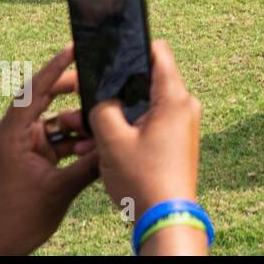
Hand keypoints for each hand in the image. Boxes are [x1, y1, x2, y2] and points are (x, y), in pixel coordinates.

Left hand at [0, 45, 99, 255]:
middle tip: (99, 84)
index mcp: (9, 136)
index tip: (75, 48)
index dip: (56, 67)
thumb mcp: (62, 189)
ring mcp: (16, 146)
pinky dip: (70, 141)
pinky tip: (91, 147)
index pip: (34, 91)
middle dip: (72, 94)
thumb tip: (118, 141)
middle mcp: (9, 135)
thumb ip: (91, 162)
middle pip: (43, 100)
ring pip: (51, 121)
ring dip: (75, 125)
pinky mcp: (24, 157)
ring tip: (99, 128)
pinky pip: (51, 139)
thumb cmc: (19, 219)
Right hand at [90, 41, 203, 253]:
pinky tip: (93, 146)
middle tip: (82, 96)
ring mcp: (181, 125)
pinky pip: (146, 126)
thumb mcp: (112, 141)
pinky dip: (123, 131)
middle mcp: (184, 107)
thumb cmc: (143, 179)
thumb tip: (101, 97)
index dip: (134, 45)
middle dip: (112, 90)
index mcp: (175, 98)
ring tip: (79, 130)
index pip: (159, 53)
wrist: (165, 218)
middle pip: (144, 82)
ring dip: (112, 116)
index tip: (111, 46)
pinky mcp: (174, 142)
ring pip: (141, 108)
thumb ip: (102, 110)